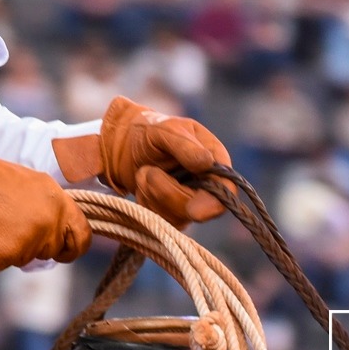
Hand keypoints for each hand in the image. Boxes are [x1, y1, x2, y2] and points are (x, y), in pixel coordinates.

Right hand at [0, 127, 90, 274]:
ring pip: (23, 259)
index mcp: (58, 204)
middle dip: (34, 245)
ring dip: (9, 249)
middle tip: (10, 226)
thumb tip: (61, 229)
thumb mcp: (34, 183)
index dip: (73, 247)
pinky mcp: (0, 258)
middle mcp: (46, 226)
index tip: (62, 249)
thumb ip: (53, 207)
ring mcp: (24, 244)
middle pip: (50, 251)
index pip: (82, 238)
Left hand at [54, 96, 232, 226]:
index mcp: (215, 161)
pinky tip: (142, 184)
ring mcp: (190, 201)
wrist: (123, 144)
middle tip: (147, 172)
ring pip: (178, 217)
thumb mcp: (164, 129)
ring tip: (143, 172)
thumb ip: (184, 145)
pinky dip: (146, 202)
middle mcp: (207, 184)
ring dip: (152, 194)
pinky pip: (161, 220)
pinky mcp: (171, 212)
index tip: (193, 211)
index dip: (212, 204)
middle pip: (199, 209)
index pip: (225, 191)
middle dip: (167, 193)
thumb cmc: (149, 131)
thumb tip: (206, 162)